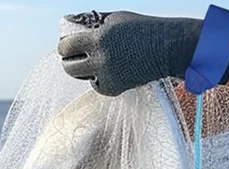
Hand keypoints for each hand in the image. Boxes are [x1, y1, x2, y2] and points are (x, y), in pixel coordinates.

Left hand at [59, 11, 203, 96]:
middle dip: (69, 61)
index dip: (63, 46)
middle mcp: (101, 60)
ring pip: (83, 78)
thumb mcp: (113, 19)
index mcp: (98, 39)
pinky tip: (107, 70)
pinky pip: (98, 86)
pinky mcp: (116, 89)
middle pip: (69, 68)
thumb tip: (70, 26)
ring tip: (93, 62)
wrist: (164, 48)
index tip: (66, 46)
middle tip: (74, 58)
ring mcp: (108, 77)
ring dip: (84, 71)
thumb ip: (90, 25)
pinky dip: (99, 79)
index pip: (66, 47)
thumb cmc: (140, 29)